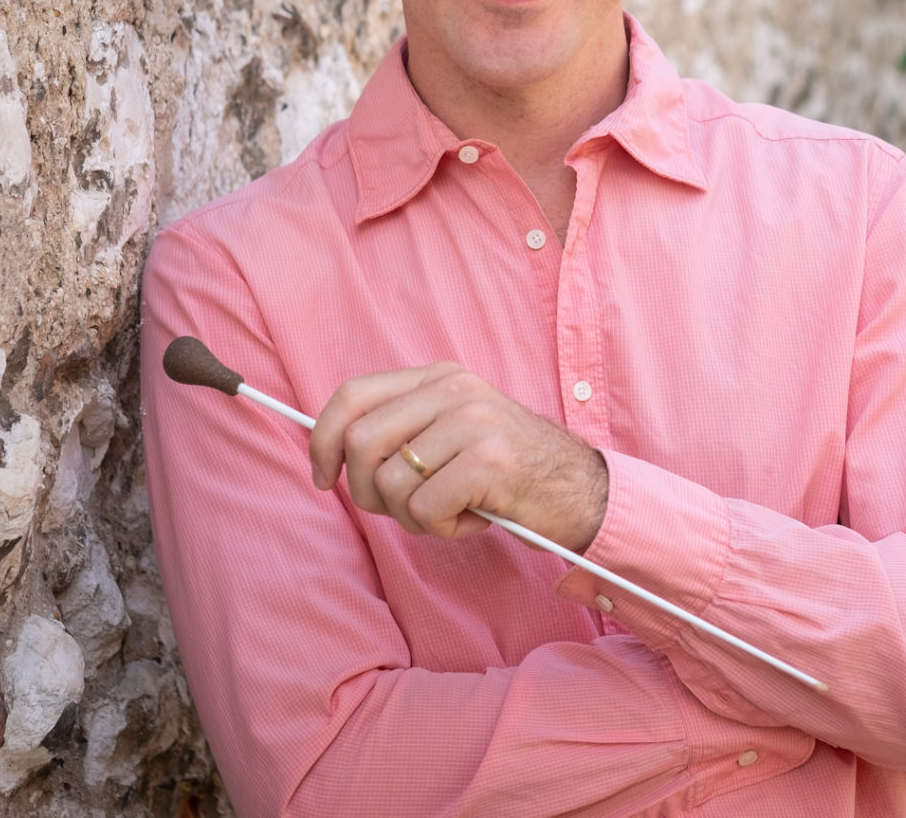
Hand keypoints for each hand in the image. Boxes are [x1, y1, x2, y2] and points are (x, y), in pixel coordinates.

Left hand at [308, 363, 608, 549]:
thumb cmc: (509, 473)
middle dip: (367, 491)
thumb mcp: (455, 432)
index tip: (323, 475)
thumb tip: (332, 451)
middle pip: (361, 441)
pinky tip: (474, 517)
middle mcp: (455, 390)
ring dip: (411, 516)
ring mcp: (473, 421)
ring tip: (449, 511)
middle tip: (401, 509)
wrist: (583, 491)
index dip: (322, 439)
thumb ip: (403, 429)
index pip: (353, 395)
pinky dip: (442, 528)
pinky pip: (424, 509)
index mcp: (441, 377)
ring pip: (390, 482)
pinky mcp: (488, 460)